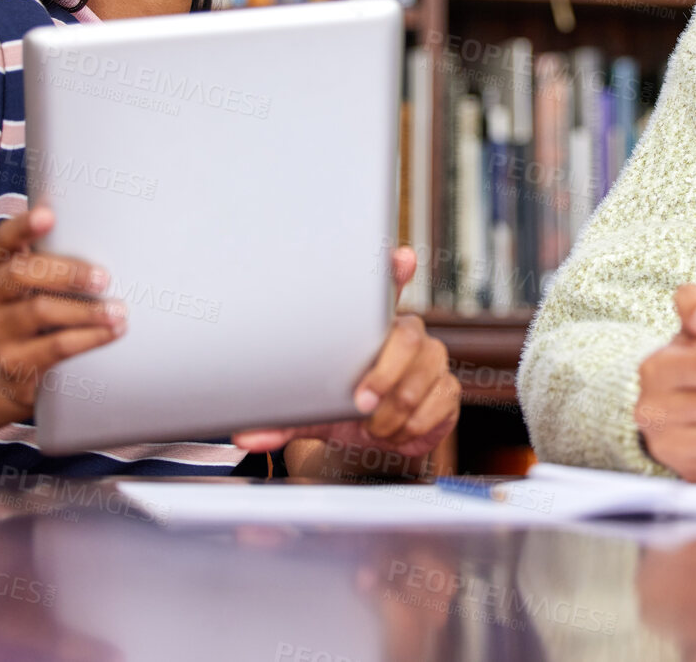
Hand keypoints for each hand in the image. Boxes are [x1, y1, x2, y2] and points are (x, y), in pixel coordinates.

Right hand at [0, 206, 124, 409]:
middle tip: (105, 277)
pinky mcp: (13, 362)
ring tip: (119, 311)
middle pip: (20, 274)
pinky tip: (112, 332)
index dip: (24, 226)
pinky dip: (89, 337)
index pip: (5, 238)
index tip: (48, 215)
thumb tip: (112, 224)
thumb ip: (57, 255)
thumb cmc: (35, 312)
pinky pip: (54, 347)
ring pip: (40, 311)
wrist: (4, 373)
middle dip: (67, 273)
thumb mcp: (37, 283)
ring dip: (87, 310)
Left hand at [232, 247, 461, 462]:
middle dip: (384, 375)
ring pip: (422, 376)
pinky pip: (438, 402)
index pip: (385, 289)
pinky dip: (412, 426)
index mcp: (371, 327)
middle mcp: (406, 335)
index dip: (395, 271)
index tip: (400, 257)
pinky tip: (395, 430)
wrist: (373, 439)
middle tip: (361, 404)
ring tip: (373, 425)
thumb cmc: (341, 408)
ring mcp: (431, 358)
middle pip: (409, 337)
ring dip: (393, 412)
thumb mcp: (309, 411)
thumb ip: (281, 420)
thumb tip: (247, 435)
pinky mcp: (447, 387)